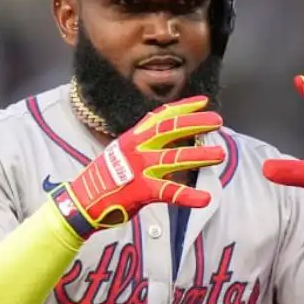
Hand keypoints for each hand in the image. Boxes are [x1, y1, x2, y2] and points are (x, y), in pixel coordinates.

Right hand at [51, 96, 224, 239]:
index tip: (203, 102)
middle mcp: (136, 148)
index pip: (161, 116)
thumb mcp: (121, 152)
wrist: (83, 201)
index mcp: (133, 137)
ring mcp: (139, 168)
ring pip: (175, 159)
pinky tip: (205, 198)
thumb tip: (167, 138)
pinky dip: (188, 196)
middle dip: (196, 123)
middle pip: (171, 130)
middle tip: (218, 121)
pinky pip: (170, 192)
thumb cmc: (105, 178)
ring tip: (220, 154)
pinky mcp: (141, 190)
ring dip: (200, 156)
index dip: (184, 107)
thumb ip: (143, 143)